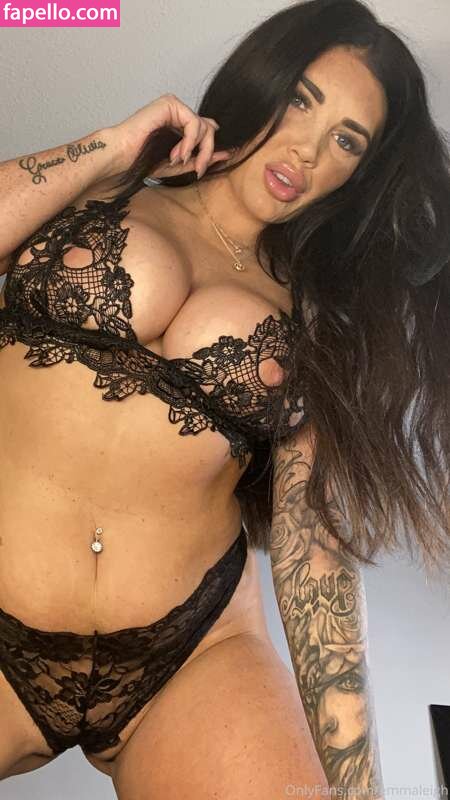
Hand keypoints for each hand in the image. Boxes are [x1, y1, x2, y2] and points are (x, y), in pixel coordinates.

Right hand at [106, 93, 231, 179]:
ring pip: (204, 126)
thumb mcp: (179, 165)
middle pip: (209, 129)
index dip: (209, 150)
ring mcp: (174, 107)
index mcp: (179, 125)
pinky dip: (189, 141)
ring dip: (197, 149)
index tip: (202, 169)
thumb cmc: (143, 161)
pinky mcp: (169, 103)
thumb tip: (226, 153)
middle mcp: (178, 114)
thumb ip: (200, 158)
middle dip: (207, 152)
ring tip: (178, 161)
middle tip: (198, 169)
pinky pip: (193, 122)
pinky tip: (178, 153)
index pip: (207, 132)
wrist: (122, 157)